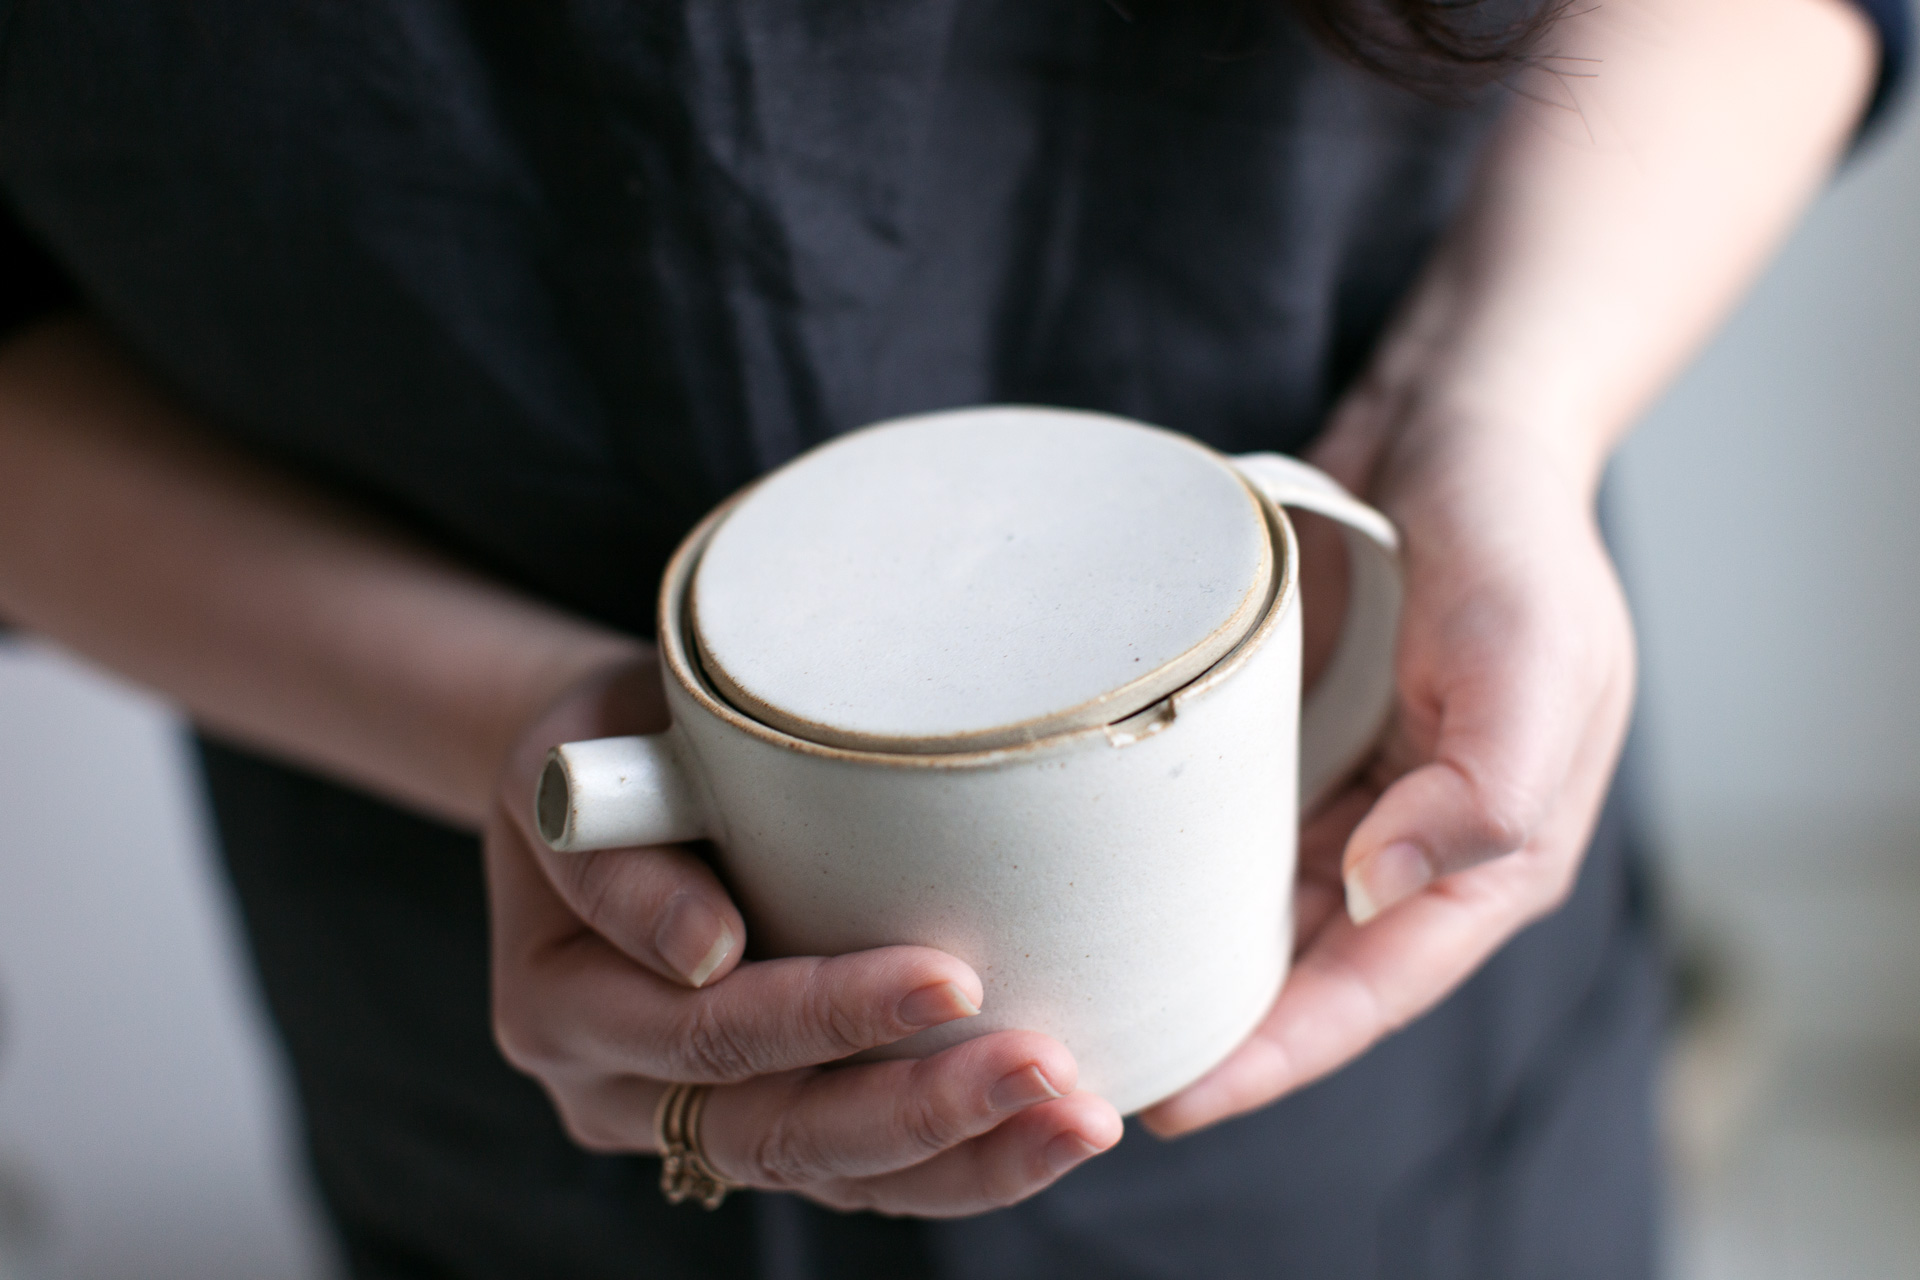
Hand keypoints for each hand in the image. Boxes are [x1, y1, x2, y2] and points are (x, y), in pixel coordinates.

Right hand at [483, 660, 1122, 1213]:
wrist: (597, 783)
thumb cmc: (601, 744)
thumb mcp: (577, 759)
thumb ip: (619, 856)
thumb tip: (707, 951)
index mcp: (563, 1003)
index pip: (707, 1031)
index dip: (827, 1016)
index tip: (951, 976)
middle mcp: (618, 1089)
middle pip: (777, 1134)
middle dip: (922, 1110)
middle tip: (1047, 1067)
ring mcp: (693, 1121)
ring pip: (835, 1176)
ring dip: (967, 1156)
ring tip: (1081, 1119)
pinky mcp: (766, 1120)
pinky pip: (866, 1171)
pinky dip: (964, 1159)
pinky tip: (1053, 1128)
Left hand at [1142, 407, 1635, 1135]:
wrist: (1460, 431)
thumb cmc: (1513, 540)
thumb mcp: (1529, 655)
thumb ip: (1487, 788)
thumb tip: (1376, 892)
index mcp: (1493, 857)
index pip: (1373, 989)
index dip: (1280, 1054)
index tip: (1175, 1100)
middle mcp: (1414, 847)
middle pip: (1305, 973)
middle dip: (1215, 1033)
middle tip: (1092, 1068)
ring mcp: (1353, 799)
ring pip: (1257, 915)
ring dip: (1184, 963)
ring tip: (1084, 1003)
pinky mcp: (1294, 747)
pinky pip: (1227, 832)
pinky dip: (1172, 873)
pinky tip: (1100, 893)